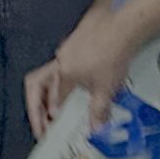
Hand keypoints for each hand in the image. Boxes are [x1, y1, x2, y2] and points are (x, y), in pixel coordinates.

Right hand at [28, 18, 130, 138]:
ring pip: (51, 75)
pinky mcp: (75, 43)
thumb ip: (98, 111)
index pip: (52, 101)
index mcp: (64, 75)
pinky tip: (79, 82)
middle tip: (44, 120)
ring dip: (51, 92)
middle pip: (39, 85)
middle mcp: (60, 62)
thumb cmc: (112, 53)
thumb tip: (96, 128)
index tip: (47, 130)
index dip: (47, 117)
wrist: (121, 28)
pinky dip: (65, 79)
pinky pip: (63, 65)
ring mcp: (66, 50)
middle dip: (38, 105)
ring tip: (59, 105)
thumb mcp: (107, 89)